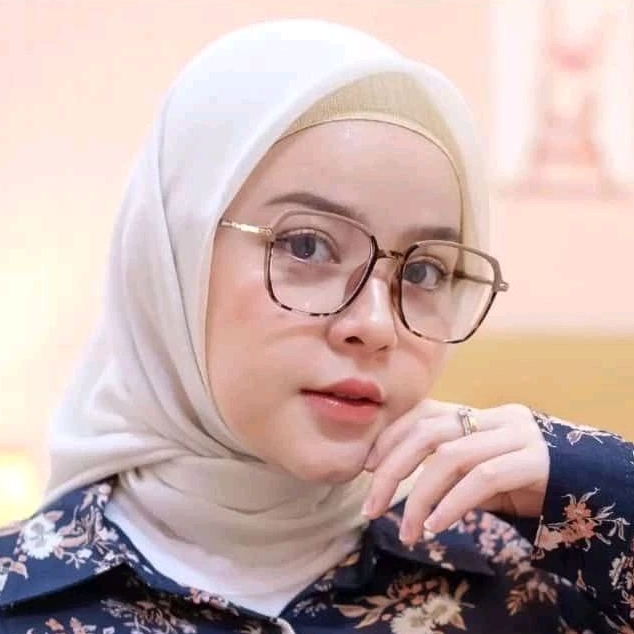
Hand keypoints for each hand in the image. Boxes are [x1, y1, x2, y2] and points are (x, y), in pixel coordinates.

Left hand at [362, 400, 549, 546]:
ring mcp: (516, 435)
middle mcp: (494, 417)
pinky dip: (452, 503)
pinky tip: (437, 526)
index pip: (422, 414)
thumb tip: (389, 476)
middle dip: (392, 468)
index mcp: (478, 413)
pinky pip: (482, 479)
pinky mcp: (533, 460)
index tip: (366, 468)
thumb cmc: (527, 480)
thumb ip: (446, 466)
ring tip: (406, 531)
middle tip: (371, 506)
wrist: (593, 484)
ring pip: (451, 455)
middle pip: (428, 431)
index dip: (389, 438)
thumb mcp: (481, 470)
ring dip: (419, 497)